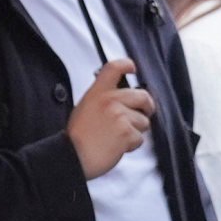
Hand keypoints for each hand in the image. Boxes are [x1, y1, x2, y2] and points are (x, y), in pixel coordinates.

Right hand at [66, 55, 154, 176]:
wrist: (73, 156)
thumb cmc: (77, 137)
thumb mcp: (84, 107)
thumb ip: (102, 100)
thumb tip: (121, 101)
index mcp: (97, 93)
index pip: (113, 68)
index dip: (126, 65)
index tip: (132, 67)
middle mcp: (110, 101)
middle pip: (142, 96)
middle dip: (148, 106)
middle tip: (146, 112)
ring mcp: (120, 116)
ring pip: (143, 121)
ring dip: (135, 131)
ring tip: (118, 137)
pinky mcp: (127, 132)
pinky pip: (140, 138)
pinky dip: (132, 145)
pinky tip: (117, 147)